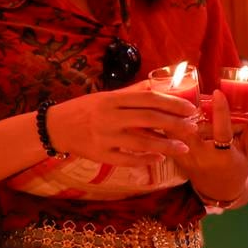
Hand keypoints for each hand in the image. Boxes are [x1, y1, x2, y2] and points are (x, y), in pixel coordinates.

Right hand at [43, 89, 197, 166]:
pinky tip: (159, 159)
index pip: (148, 99)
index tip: (190, 109)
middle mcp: (109, 117)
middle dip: (175, 124)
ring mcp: (104, 137)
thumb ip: (130, 94)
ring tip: (184, 148)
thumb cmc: (83, 110)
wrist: (54, 127)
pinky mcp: (99, 154)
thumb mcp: (105, 97)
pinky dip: (145, 160)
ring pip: (142, 141)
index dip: (172, 104)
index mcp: (111, 99)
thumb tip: (157, 87)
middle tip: (193, 129)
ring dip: (166, 145)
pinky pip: (127, 159)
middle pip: (149, 119)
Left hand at [172, 95, 247, 201]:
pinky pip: (166, 139)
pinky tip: (166, 110)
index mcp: (224, 156)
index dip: (221, 111)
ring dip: (172, 115)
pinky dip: (166, 124)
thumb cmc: (237, 166)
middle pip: (189, 130)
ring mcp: (186, 159)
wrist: (218, 190)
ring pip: (173, 133)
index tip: (217, 92)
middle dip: (186, 111)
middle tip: (187, 90)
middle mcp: (203, 157)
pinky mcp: (175, 158)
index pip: (222, 131)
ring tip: (173, 95)